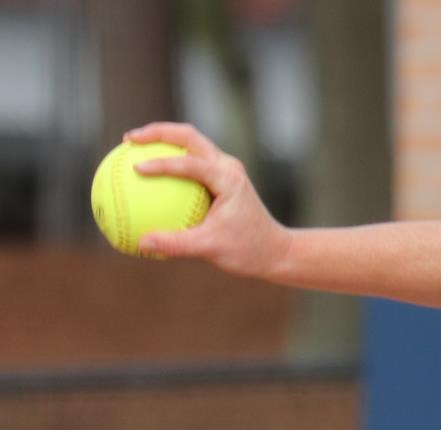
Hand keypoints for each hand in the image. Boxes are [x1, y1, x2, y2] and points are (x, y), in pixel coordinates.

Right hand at [122, 122, 290, 275]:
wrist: (276, 251)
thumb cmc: (248, 251)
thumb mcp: (211, 250)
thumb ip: (176, 244)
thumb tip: (140, 243)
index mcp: (228, 179)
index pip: (190, 163)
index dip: (161, 163)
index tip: (135, 168)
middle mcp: (228, 167)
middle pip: (189, 136)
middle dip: (157, 132)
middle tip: (128, 139)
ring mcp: (226, 169)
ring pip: (190, 143)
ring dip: (162, 139)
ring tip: (131, 146)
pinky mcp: (222, 177)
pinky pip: (191, 161)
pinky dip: (169, 160)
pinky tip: (146, 174)